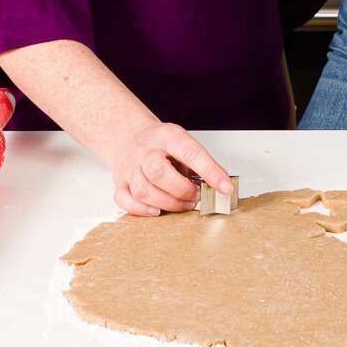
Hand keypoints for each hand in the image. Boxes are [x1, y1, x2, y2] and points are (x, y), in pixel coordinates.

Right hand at [109, 120, 232, 217]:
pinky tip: (156, 210)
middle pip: (159, 173)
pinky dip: (141, 210)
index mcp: (168, 136)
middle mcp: (146, 151)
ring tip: (182, 203)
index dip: (210, 172)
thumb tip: (220, 186)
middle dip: (182, 191)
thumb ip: (198, 162)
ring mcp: (131, 167)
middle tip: (196, 196)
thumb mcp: (182, 142)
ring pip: (143, 190)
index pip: (191, 152)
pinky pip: (124, 199)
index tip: (225, 187)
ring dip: (167, 203)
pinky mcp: (120, 182)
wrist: (128, 135)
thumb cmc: (160, 143)